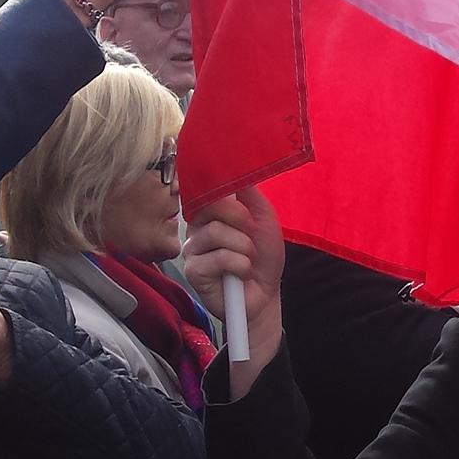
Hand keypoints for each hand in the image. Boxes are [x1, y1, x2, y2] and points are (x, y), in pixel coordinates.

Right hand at [183, 188, 286, 394]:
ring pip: (215, 232)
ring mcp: (192, 249)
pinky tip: (241, 272)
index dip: (222, 187)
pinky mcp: (193, 271)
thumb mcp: (263, 218)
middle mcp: (197, 227)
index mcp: (211, 212)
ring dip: (243, 246)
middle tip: (252, 235)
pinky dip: (239, 264)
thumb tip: (238, 164)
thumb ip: (248, 193)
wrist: (265, 294)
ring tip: (248, 258)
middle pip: (211, 205)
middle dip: (241, 219)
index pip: (206, 187)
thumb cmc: (263, 257)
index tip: (238, 192)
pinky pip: (217, 257)